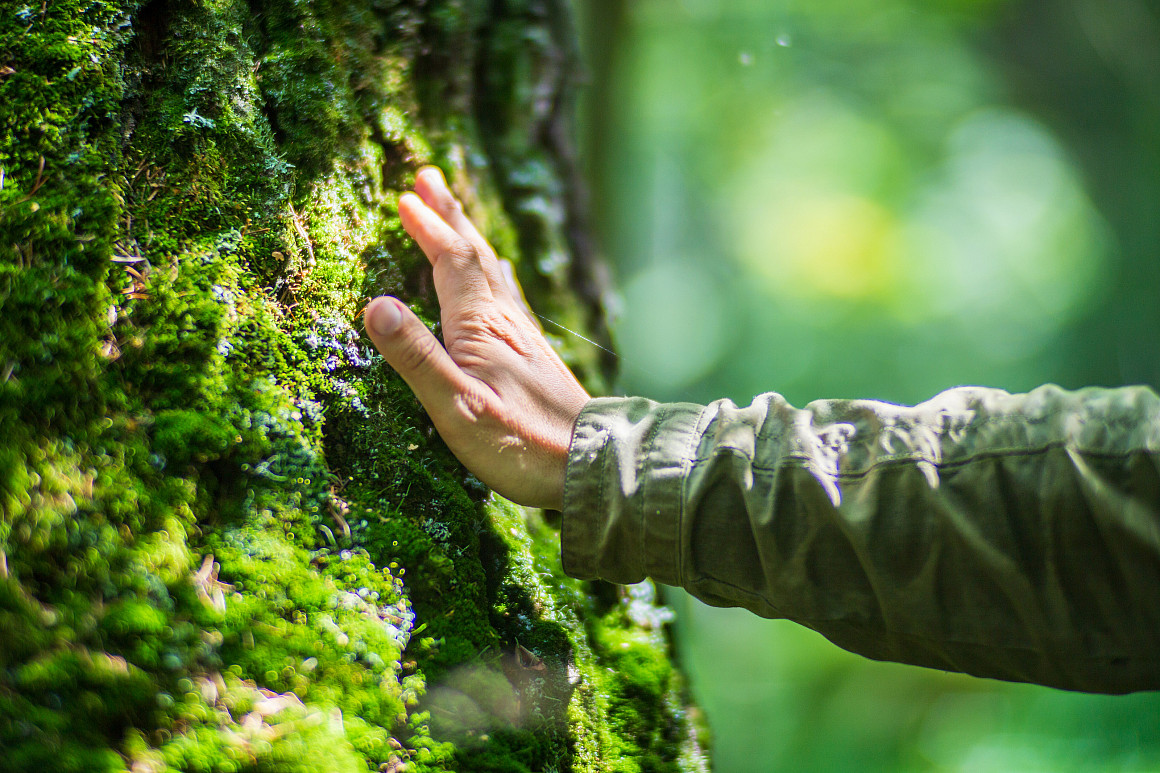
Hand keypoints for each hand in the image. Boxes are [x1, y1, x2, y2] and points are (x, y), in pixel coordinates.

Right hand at [364, 167, 589, 509]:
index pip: (451, 262)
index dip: (429, 229)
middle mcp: (506, 321)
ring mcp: (524, 337)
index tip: (405, 199)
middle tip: (429, 177)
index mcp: (481, 327)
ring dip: (470, 239)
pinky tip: (499, 278)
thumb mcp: (458, 408)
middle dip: (451, 216)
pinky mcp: (535, 355)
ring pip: (492, 272)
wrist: (591, 463)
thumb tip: (376, 306)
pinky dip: (492, 273)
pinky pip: (507, 296)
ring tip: (457, 216)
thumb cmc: (521, 443)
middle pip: (475, 255)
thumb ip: (418, 358)